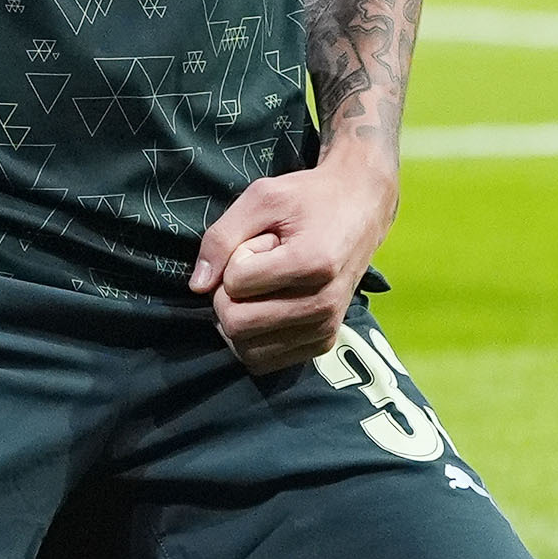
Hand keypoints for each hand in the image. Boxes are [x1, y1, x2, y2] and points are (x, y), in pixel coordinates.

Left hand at [190, 155, 396, 373]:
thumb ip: (222, 237)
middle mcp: (323, 304)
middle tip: (255, 267)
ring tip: (265, 288)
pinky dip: (254, 338)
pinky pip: (265, 361)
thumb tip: (197, 287)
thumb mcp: (262, 197)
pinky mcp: (324, 343)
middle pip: (236, 324)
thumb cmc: (309, 198)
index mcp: (312, 264)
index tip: (259, 241)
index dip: (236, 258)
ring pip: (246, 349)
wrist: (360, 207)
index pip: (235, 283)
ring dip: (242, 317)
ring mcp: (325, 328)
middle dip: (230, 294)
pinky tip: (267, 309)